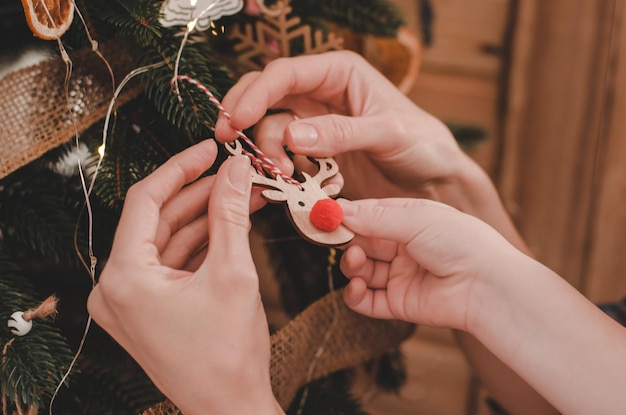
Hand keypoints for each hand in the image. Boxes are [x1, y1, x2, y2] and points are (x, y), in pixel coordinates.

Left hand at [87, 140, 282, 414]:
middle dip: (200, 193)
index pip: (147, 200)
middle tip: (236, 173)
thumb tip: (237, 170)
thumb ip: (231, 214)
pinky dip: (200, 243)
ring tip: (243, 194)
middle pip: (158, 220)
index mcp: (123, 277)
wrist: (231, 409)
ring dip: (205, 217)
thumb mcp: (233, 273)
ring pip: (168, 240)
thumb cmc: (228, 354)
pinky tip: (231, 223)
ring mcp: (129, 301)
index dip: (181, 168)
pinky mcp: (147, 309)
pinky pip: (172, 263)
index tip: (210, 148)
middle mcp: (116, 288)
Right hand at [214, 51, 469, 201]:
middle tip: (233, 146)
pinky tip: (303, 184)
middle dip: (246, 120)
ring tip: (285, 176)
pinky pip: (286, 159)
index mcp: (339, 73)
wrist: (436, 182)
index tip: (235, 121)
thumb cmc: (424, 144)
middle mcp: (322, 95)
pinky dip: (285, 172)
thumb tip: (290, 136)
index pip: (284, 75)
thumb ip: (341, 133)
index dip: (255, 95)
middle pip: (267, 98)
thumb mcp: (388, 133)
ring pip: (272, 132)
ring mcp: (317, 126)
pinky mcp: (317, 155)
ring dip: (269, 154)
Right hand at [336, 197, 525, 331]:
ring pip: (361, 271)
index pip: (368, 215)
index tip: (323, 215)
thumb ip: (374, 216)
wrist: (486, 286)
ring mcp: (401, 275)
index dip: (346, 216)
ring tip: (354, 263)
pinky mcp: (400, 303)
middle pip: (361, 243)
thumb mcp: (415, 218)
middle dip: (346, 242)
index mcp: (409, 220)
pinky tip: (355, 287)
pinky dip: (355, 294)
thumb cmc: (460, 242)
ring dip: (350, 266)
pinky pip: (367, 300)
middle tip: (330, 240)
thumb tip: (338, 209)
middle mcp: (403, 247)